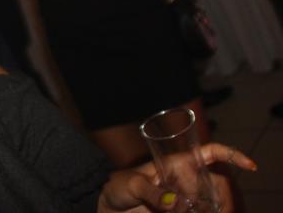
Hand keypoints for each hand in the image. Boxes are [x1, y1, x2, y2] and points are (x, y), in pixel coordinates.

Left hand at [98, 142, 255, 212]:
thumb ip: (152, 193)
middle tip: (215, 210)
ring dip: (215, 209)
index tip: (250, 166)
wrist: (109, 208)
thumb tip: (177, 203)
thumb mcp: (131, 185)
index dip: (231, 155)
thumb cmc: (118, 187)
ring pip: (213, 204)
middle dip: (223, 197)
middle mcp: (186, 181)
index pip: (209, 153)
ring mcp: (186, 200)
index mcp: (176, 164)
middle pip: (218, 184)